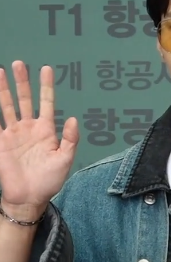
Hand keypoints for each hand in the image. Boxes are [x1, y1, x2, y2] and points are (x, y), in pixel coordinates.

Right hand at [0, 61, 78, 215]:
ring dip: (3, 90)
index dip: (46, 86)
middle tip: (19, 63)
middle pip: (25, 99)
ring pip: (7, 106)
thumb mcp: (65, 160)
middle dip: (22, 82)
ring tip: (0, 71)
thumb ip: (70, 140)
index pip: (46, 102)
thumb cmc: (49, 180)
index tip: (46, 69)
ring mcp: (13, 134)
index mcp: (45, 129)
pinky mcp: (0, 142)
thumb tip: (72, 119)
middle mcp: (28, 128)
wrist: (29, 198)